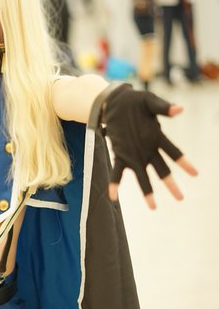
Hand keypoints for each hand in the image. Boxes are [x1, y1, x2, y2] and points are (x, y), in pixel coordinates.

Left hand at [103, 85, 197, 208]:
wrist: (115, 102)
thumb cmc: (136, 101)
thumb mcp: (150, 102)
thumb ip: (163, 107)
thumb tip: (179, 109)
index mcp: (156, 137)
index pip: (174, 153)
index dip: (184, 163)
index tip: (195, 174)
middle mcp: (147, 149)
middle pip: (162, 170)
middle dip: (171, 184)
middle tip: (181, 198)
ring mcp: (133, 154)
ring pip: (142, 175)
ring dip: (147, 191)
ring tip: (153, 207)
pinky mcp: (119, 153)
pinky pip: (117, 171)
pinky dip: (115, 183)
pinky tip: (113, 197)